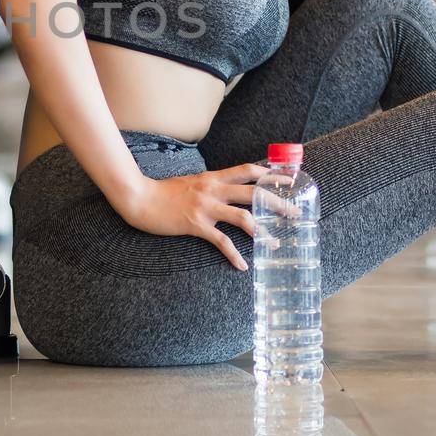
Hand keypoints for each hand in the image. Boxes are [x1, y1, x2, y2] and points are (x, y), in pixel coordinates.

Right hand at [121, 162, 290, 270]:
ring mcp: (205, 207)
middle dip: (277, 203)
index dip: (269, 174)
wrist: (140, 197)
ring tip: (276, 243)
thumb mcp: (192, 181)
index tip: (287, 180)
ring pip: (243, 217)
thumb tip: (226, 188)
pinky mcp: (196, 224)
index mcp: (213, 177)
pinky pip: (221, 241)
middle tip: (295, 212)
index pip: (247, 171)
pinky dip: (234, 254)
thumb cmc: (164, 192)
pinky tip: (242, 265)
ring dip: (263, 231)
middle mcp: (213, 189)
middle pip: (253, 193)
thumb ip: (210, 184)